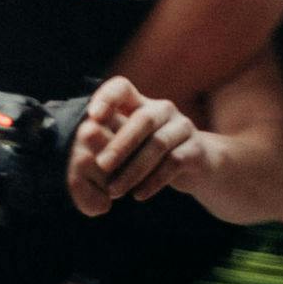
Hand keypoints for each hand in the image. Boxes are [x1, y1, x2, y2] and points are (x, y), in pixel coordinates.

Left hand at [68, 75, 196, 215]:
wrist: (198, 166)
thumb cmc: (152, 155)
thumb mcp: (129, 145)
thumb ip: (108, 141)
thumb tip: (84, 137)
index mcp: (140, 103)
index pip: (122, 87)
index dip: (107, 98)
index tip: (93, 118)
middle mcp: (163, 109)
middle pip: (143, 120)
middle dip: (120, 144)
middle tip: (101, 166)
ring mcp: (183, 127)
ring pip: (158, 144)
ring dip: (133, 170)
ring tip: (115, 191)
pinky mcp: (196, 149)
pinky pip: (174, 163)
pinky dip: (153, 181)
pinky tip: (138, 195)